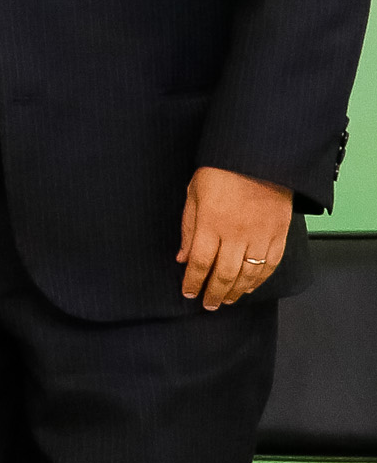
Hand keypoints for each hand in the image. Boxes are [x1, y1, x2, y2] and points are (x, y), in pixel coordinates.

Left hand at [177, 166, 293, 310]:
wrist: (258, 158)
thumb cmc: (221, 172)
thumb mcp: (194, 195)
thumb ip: (189, 228)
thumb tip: (182, 258)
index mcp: (211, 223)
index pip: (200, 263)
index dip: (193, 281)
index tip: (188, 293)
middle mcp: (236, 234)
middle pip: (224, 274)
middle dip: (214, 293)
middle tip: (208, 305)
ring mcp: (260, 235)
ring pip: (249, 274)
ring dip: (236, 290)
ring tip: (227, 299)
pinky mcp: (279, 234)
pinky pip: (270, 264)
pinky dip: (260, 280)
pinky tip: (250, 287)